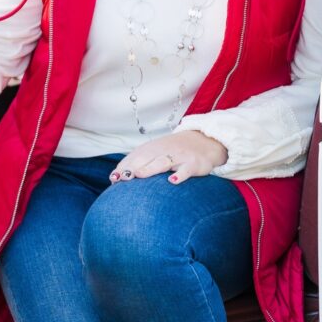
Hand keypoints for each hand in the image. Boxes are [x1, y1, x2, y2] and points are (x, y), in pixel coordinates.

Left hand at [110, 128, 228, 184]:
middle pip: (146, 158)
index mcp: (154, 148)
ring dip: (150, 168)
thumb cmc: (175, 151)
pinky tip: (172, 181)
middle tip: (122, 179)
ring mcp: (180, 156)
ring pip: (163, 162)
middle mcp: (165, 150)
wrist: (207, 139)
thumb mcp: (157, 152)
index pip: (135, 157)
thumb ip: (138, 162)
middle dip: (133, 167)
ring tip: (139, 175)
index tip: (114, 179)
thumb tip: (114, 178)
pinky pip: (186, 169)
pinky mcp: (194, 164)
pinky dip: (180, 175)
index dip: (124, 167)